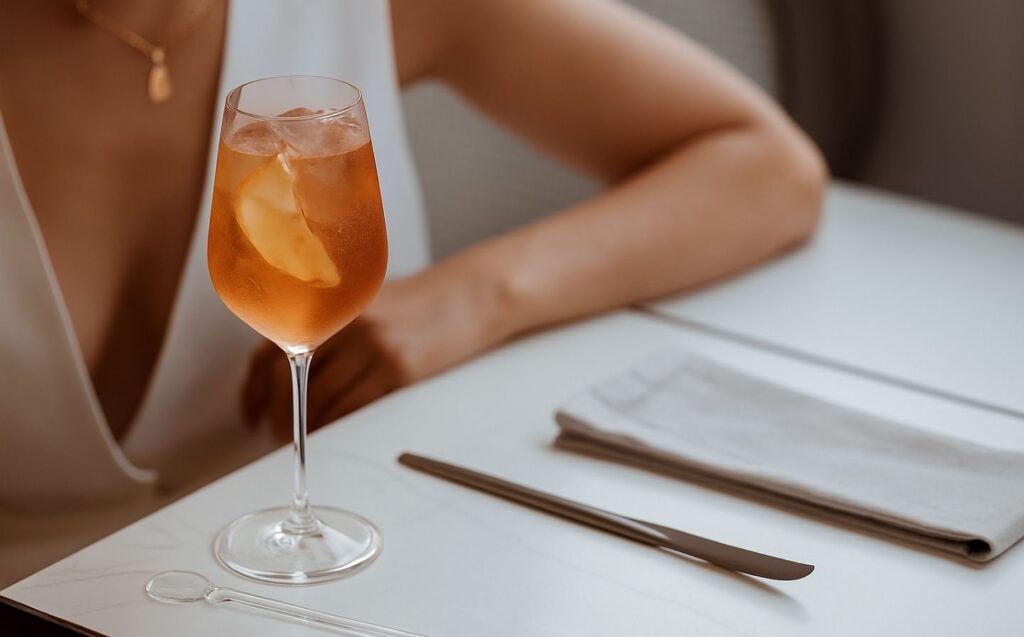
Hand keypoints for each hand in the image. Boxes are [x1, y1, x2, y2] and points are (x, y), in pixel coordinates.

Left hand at [242, 261, 509, 439]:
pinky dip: (334, 424)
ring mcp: (373, 346)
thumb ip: (326, 323)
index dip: (254, 387)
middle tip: (274, 431)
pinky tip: (330, 430)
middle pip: (290, 377)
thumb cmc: (419, 301)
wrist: (469, 296)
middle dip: (277, 412)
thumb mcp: (365, 301)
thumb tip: (285, 365)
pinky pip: (353, 408)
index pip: (273, 348)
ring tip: (301, 436)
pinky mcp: (398, 370)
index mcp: (332, 303)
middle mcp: (347, 323)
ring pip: (320, 398)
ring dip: (305, 425)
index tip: (250, 410)